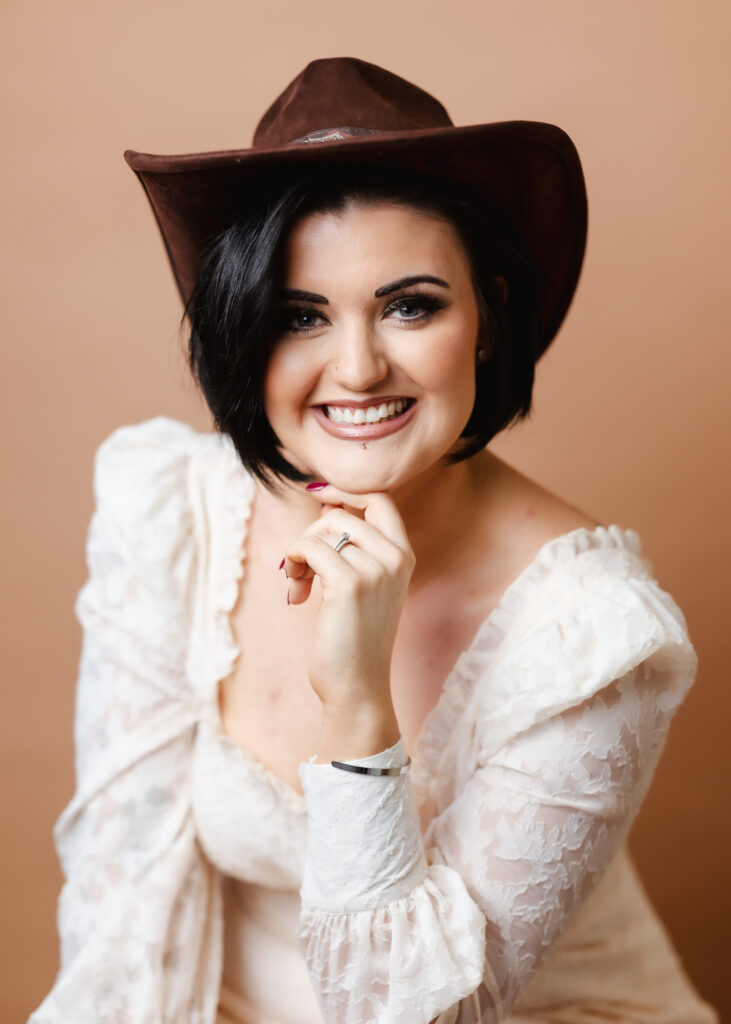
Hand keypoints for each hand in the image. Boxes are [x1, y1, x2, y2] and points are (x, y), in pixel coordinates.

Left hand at [282, 485, 415, 711]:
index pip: (380, 499)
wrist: (357, 686)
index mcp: (404, 556)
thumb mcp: (364, 585)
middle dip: (311, 534)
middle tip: (301, 569)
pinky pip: (309, 548)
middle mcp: (396, 558)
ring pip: (322, 531)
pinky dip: (293, 562)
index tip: (318, 494)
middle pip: (342, 514)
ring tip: (297, 584)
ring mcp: (376, 569)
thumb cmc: (354, 638)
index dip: (345, 491)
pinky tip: (295, 592)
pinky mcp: (350, 583)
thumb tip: (326, 505)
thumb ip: (352, 547)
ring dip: (299, 554)